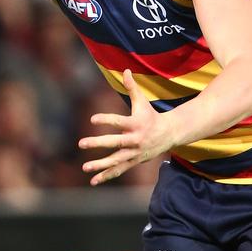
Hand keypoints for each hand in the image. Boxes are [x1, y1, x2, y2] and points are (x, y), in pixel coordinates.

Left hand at [79, 69, 174, 185]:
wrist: (170, 134)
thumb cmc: (151, 116)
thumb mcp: (142, 101)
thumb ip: (132, 87)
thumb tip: (125, 69)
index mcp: (135, 124)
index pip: (118, 121)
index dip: (105, 120)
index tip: (92, 119)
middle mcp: (134, 140)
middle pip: (115, 143)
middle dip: (98, 143)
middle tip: (81, 143)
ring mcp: (134, 153)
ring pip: (116, 160)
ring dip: (100, 165)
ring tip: (85, 167)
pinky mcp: (133, 162)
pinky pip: (118, 170)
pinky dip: (106, 176)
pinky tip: (93, 181)